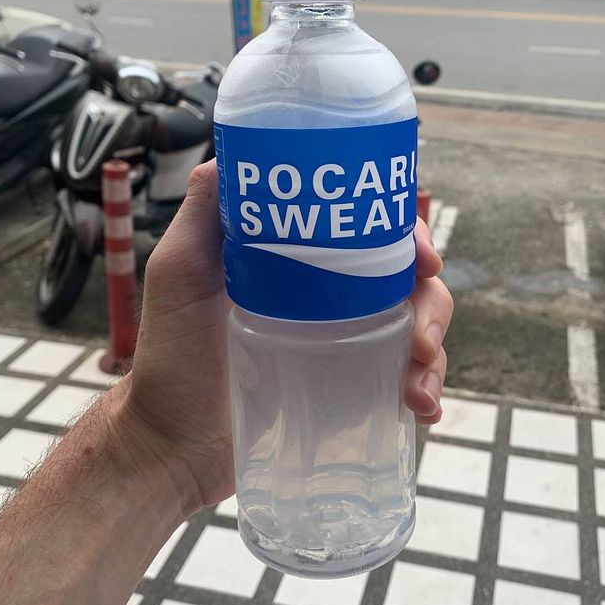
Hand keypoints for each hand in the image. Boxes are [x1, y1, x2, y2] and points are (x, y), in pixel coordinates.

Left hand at [123, 160, 452, 512]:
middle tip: (421, 331)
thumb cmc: (171, 359)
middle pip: (405, 277)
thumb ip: (202, 219)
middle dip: (429, 299)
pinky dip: (424, 388)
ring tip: (416, 385)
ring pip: (414, 326)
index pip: (368, 229)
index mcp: (299, 260)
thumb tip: (225, 157)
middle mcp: (327, 296)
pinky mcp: (346, 391)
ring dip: (433, 349)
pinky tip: (420, 406)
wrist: (173, 447)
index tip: (420, 253)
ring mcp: (340, 344)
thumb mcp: (179, 276)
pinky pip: (402, 380)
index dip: (405, 232)